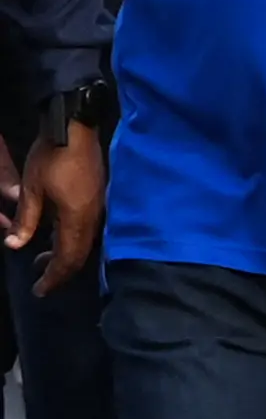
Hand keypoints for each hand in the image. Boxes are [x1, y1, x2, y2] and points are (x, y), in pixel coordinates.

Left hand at [7, 122, 103, 291]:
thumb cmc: (52, 157)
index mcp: (77, 218)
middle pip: (80, 255)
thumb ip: (26, 220)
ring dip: (66, 256)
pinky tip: (58, 237)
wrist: (76, 127)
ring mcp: (99, 206)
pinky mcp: (98, 198)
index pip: (68, 258)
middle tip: (41, 282)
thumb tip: (14, 246)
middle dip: (60, 271)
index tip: (39, 290)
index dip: (53, 277)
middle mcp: (93, 217)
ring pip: (85, 243)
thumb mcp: (32, 189)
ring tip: (44, 260)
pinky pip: (87, 229)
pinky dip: (72, 241)